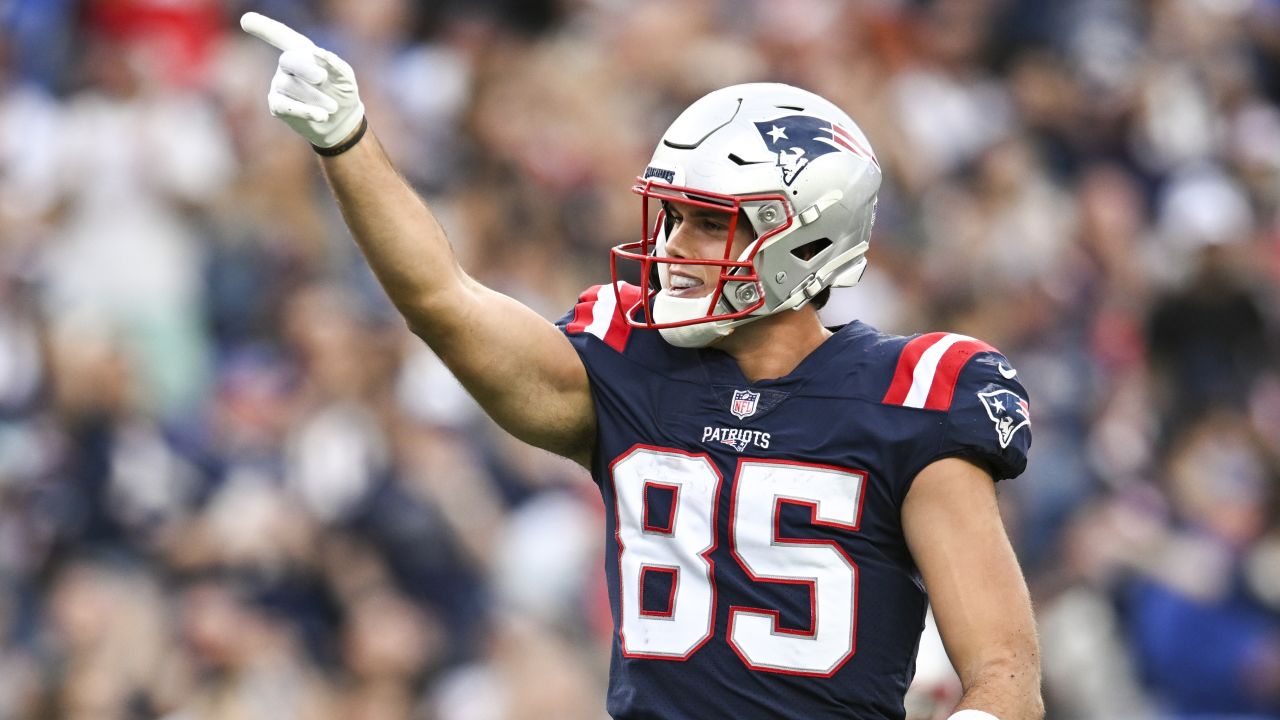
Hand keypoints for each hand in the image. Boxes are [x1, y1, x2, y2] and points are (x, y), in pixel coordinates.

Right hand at [240, 12, 364, 148]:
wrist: (341, 121)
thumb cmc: (341, 92)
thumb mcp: (345, 77)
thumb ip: (335, 64)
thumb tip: (318, 53)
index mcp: (301, 51)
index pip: (281, 36)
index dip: (264, 27)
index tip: (246, 20)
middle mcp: (287, 65)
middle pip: (288, 61)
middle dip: (305, 68)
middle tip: (322, 79)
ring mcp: (279, 84)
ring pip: (289, 86)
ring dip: (314, 97)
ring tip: (333, 107)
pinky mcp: (277, 105)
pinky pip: (284, 105)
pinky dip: (304, 110)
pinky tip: (321, 116)